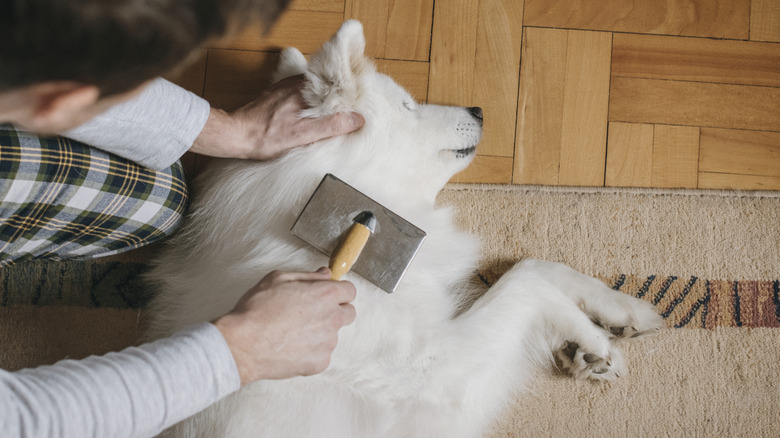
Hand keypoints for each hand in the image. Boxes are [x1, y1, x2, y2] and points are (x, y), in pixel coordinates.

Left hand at [190, 75, 363, 159]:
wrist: (235, 135)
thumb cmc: (265, 137)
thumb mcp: (302, 135)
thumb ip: (330, 125)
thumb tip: (356, 119)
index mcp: (304, 90)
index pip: (335, 83)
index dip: (349, 91)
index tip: (360, 100)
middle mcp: (295, 84)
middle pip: (325, 85)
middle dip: (338, 95)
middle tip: (352, 107)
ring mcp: (285, 88)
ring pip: (313, 89)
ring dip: (323, 98)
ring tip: (335, 111)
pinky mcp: (277, 94)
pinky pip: (300, 93)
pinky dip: (309, 101)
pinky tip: (311, 113)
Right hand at [212, 268, 356, 384]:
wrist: (243, 344)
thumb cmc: (256, 310)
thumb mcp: (278, 279)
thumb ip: (308, 276)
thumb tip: (325, 274)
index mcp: (325, 294)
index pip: (350, 291)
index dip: (339, 292)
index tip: (328, 295)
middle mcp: (332, 318)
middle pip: (349, 313)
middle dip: (336, 311)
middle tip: (312, 314)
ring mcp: (328, 343)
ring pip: (333, 335)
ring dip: (320, 333)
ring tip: (293, 333)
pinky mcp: (320, 363)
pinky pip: (322, 355)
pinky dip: (311, 352)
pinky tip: (291, 348)